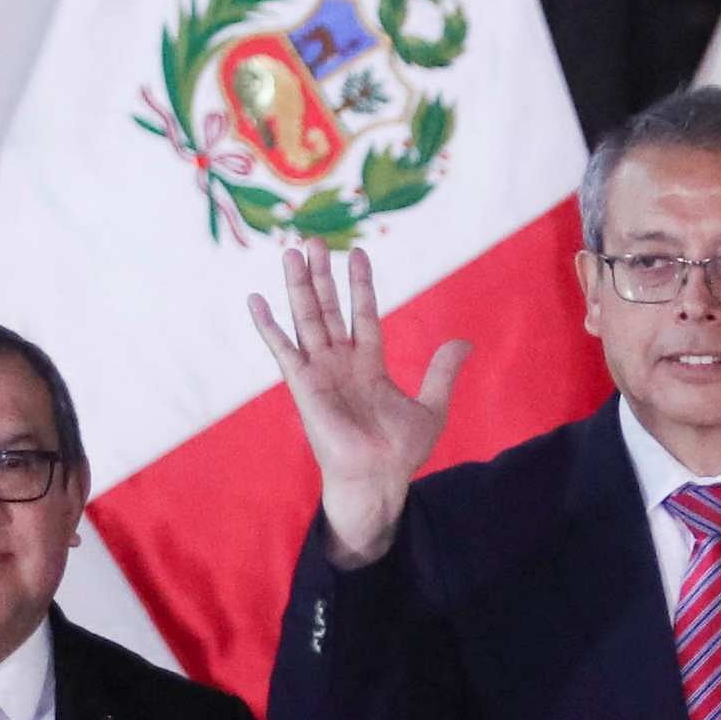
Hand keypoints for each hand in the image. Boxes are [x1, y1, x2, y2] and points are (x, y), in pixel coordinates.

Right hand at [246, 243, 468, 565]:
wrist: (378, 479)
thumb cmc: (400, 453)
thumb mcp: (431, 406)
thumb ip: (442, 372)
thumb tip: (464, 342)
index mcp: (368, 365)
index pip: (364, 315)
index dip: (360, 286)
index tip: (357, 253)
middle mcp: (340, 364)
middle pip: (328, 310)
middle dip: (322, 276)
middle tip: (314, 240)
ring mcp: (320, 372)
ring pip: (306, 320)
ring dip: (298, 287)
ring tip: (292, 253)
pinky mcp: (303, 386)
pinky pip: (282, 350)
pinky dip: (269, 326)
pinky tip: (256, 300)